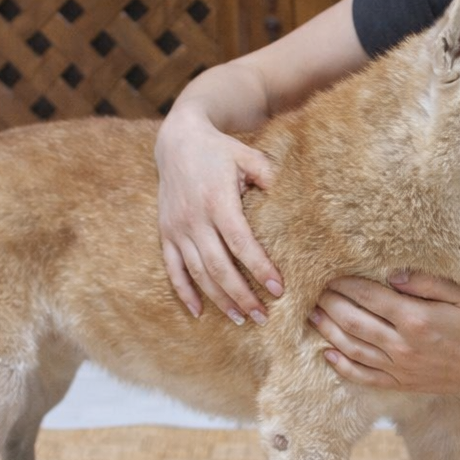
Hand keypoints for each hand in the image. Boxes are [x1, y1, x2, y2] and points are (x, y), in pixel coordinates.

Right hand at [155, 109, 282, 322]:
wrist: (177, 140)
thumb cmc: (219, 150)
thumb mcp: (247, 155)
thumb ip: (269, 176)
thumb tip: (293, 199)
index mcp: (218, 201)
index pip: (241, 243)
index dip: (259, 268)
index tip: (279, 289)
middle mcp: (194, 218)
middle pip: (219, 266)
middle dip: (241, 295)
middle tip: (262, 317)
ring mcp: (177, 228)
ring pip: (197, 272)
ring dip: (218, 299)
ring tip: (240, 318)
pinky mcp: (166, 233)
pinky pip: (172, 268)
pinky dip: (184, 292)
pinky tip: (198, 311)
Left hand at [310, 272, 459, 396]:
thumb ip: (425, 282)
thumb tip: (391, 275)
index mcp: (415, 319)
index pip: (369, 297)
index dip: (346, 285)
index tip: (333, 276)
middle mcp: (401, 345)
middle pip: (353, 322)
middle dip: (331, 304)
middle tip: (317, 292)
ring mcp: (399, 368)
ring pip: (352, 349)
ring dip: (328, 331)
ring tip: (314, 316)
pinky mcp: (401, 384)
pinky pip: (364, 377)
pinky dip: (343, 367)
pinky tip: (328, 355)